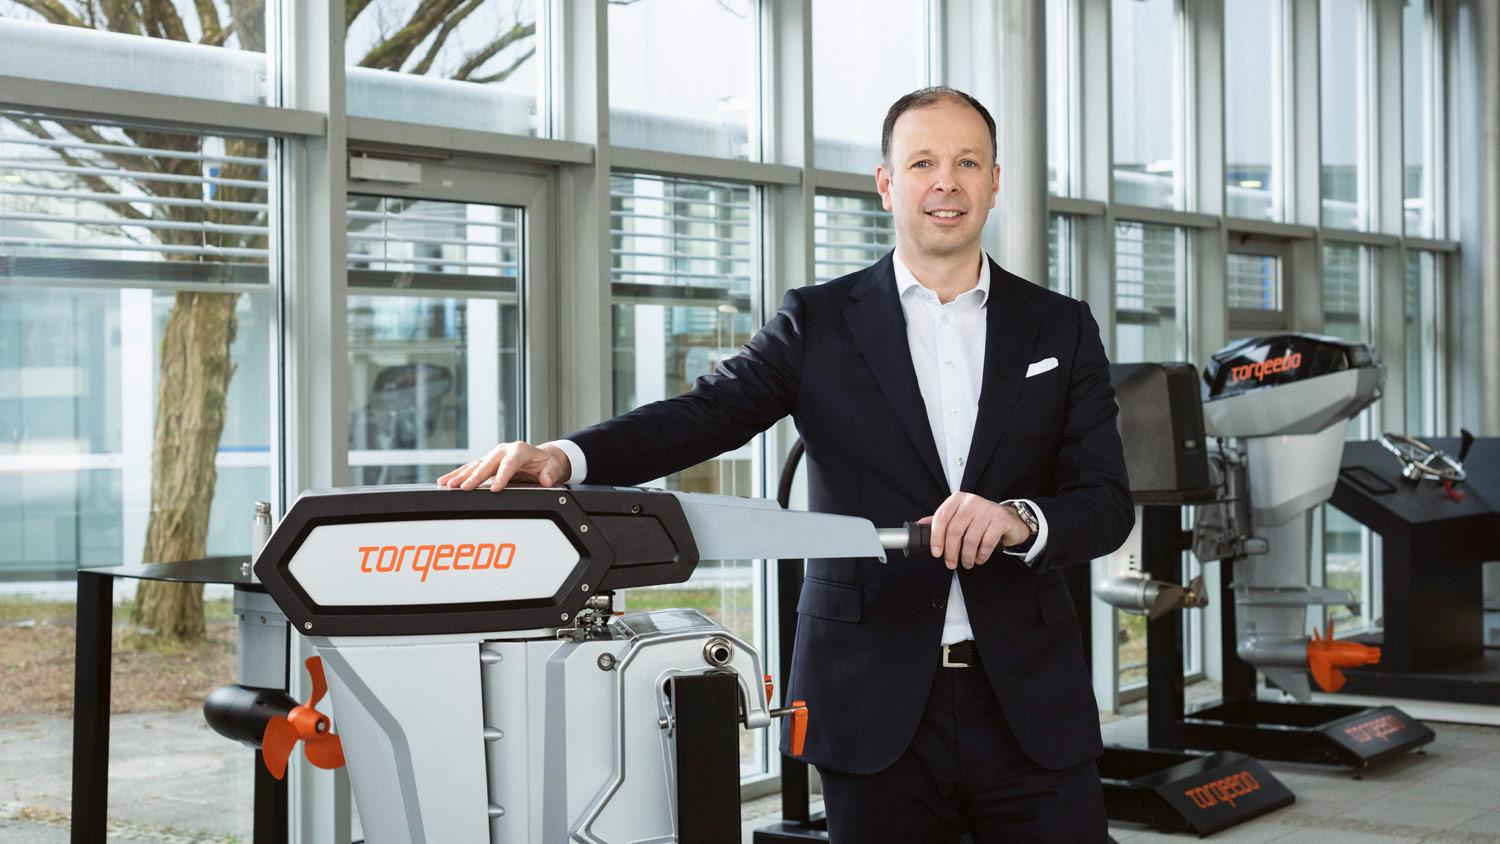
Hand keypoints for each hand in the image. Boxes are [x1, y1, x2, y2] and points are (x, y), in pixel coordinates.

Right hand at [437, 441, 571, 491]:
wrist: (542, 457)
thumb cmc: (545, 463)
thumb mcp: (553, 467)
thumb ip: (550, 473)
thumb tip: (545, 479)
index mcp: (519, 450)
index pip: (509, 464)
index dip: (501, 476)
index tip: (494, 488)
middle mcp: (504, 450)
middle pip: (487, 464)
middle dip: (475, 476)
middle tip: (463, 488)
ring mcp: (493, 456)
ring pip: (475, 465)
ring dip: (460, 475)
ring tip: (447, 484)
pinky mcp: (487, 462)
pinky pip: (471, 468)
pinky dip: (458, 475)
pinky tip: (445, 481)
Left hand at [920, 493, 1030, 569]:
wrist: (1008, 519)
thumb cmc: (979, 519)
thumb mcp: (959, 516)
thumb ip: (941, 521)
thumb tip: (920, 526)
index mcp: (957, 499)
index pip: (941, 518)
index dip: (936, 538)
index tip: (936, 552)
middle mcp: (971, 501)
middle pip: (954, 530)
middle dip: (951, 551)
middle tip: (950, 563)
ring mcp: (987, 509)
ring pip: (970, 538)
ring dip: (966, 556)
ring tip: (966, 562)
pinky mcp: (1000, 519)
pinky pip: (987, 542)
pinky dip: (981, 555)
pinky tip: (979, 558)